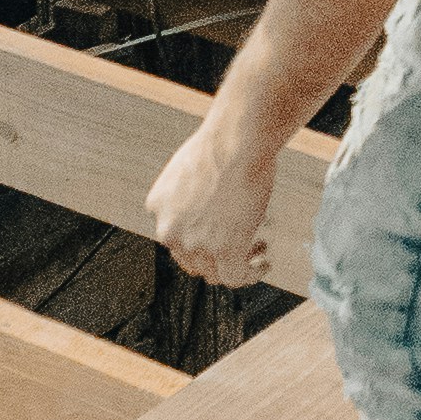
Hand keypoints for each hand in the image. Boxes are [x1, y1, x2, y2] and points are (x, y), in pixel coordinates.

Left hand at [147, 101, 278, 288]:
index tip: (220, 231)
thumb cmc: (222, 144)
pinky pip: (235, 278)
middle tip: (242, 243)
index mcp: (157, 206)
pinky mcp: (222, 253)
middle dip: (217, 254)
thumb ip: (190, 193)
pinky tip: (263, 265)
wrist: (237, 142)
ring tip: (258, 251)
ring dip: (237, 265)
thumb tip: (209, 205)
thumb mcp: (189, 169)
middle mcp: (168, 231)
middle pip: (192, 260)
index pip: (175, 235)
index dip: (200, 237)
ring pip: (214, 272)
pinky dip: (251, 275)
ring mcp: (194, 245)